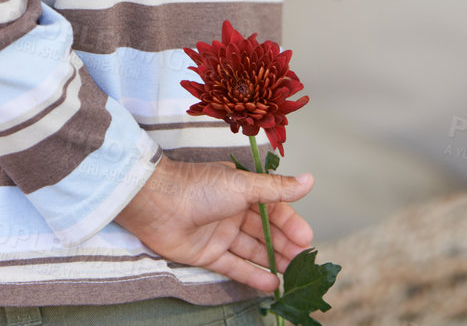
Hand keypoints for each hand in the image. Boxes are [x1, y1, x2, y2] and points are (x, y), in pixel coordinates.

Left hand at [115, 156, 314, 291]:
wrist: (156, 203)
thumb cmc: (198, 187)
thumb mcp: (243, 185)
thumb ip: (276, 188)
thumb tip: (309, 181)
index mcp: (239, 190)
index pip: (272, 208)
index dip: (289, 223)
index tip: (306, 239)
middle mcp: (230, 211)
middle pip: (264, 231)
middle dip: (284, 245)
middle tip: (304, 260)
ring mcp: (218, 233)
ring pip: (252, 249)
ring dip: (273, 261)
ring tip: (294, 273)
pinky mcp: (206, 254)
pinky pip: (234, 266)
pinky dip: (252, 276)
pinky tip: (273, 284)